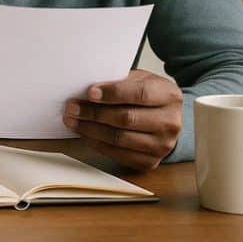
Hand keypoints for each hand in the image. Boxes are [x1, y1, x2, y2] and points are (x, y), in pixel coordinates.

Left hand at [63, 69, 182, 170]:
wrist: (165, 119)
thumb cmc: (148, 95)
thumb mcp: (139, 80)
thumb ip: (119, 82)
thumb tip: (89, 90)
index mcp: (169, 95)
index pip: (140, 94)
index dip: (112, 94)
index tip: (90, 93)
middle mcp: (170, 122)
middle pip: (127, 118)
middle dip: (94, 113)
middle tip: (72, 108)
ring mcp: (162, 145)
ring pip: (120, 139)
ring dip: (90, 130)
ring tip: (73, 121)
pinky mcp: (150, 161)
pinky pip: (118, 154)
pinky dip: (97, 144)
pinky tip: (85, 134)